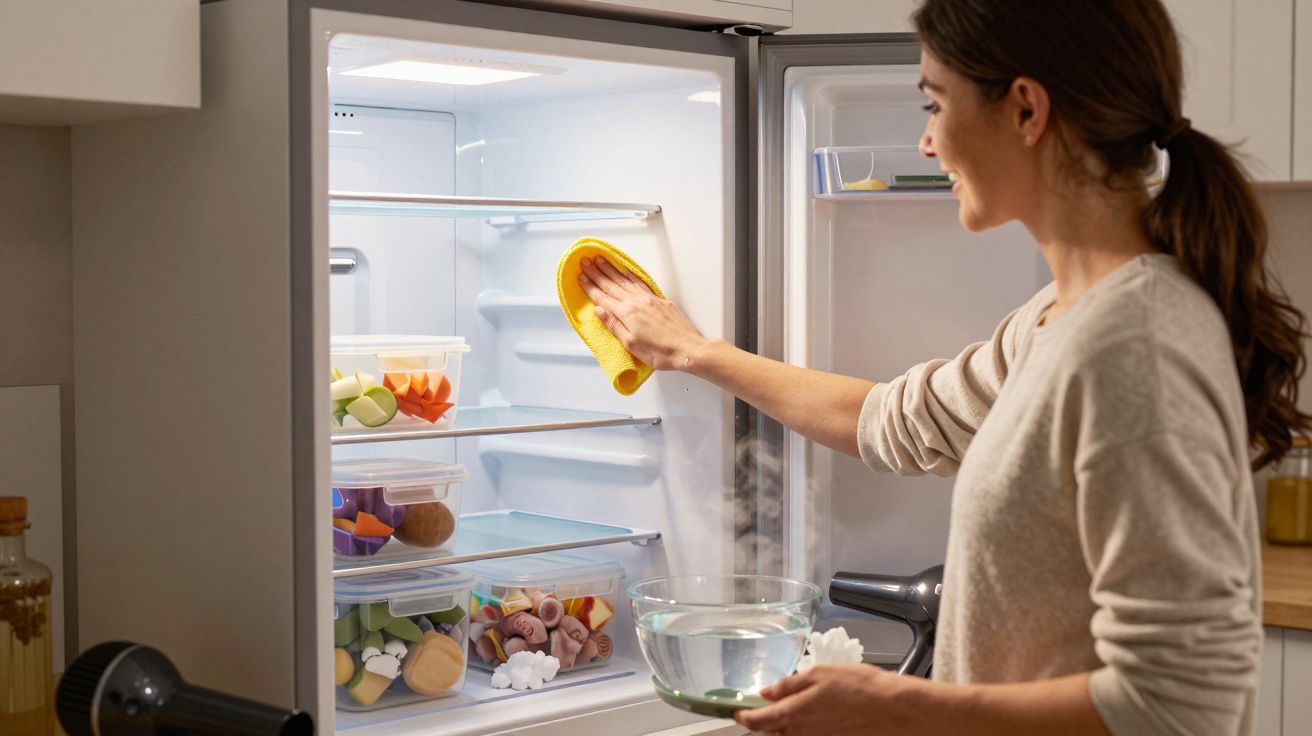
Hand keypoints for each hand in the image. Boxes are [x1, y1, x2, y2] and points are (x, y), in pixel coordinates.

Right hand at [577, 256, 706, 370]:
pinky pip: (640, 282)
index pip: (603, 298)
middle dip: (597, 273)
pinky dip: (630, 275)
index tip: (580, 277)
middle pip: (612, 285)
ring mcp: (649, 299)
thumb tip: (599, 310)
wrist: (688, 348)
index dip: (590, 287)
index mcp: (627, 314)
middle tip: (585, 262)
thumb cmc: (660, 352)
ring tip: (601, 260)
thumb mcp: (631, 344)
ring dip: (611, 269)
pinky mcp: (660, 300)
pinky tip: (625, 271)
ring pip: (625, 280)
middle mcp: (637, 302)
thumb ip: (614, 325)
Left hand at [735, 665, 925, 735]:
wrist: (894, 710)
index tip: (738, 711)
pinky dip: (803, 729)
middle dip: (766, 721)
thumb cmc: (859, 687)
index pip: (757, 722)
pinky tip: (817, 716)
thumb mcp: (819, 674)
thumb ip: (789, 685)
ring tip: (797, 708)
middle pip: (772, 732)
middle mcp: (800, 734)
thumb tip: (767, 692)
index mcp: (793, 713)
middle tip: (768, 706)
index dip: (743, 717)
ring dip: (785, 726)